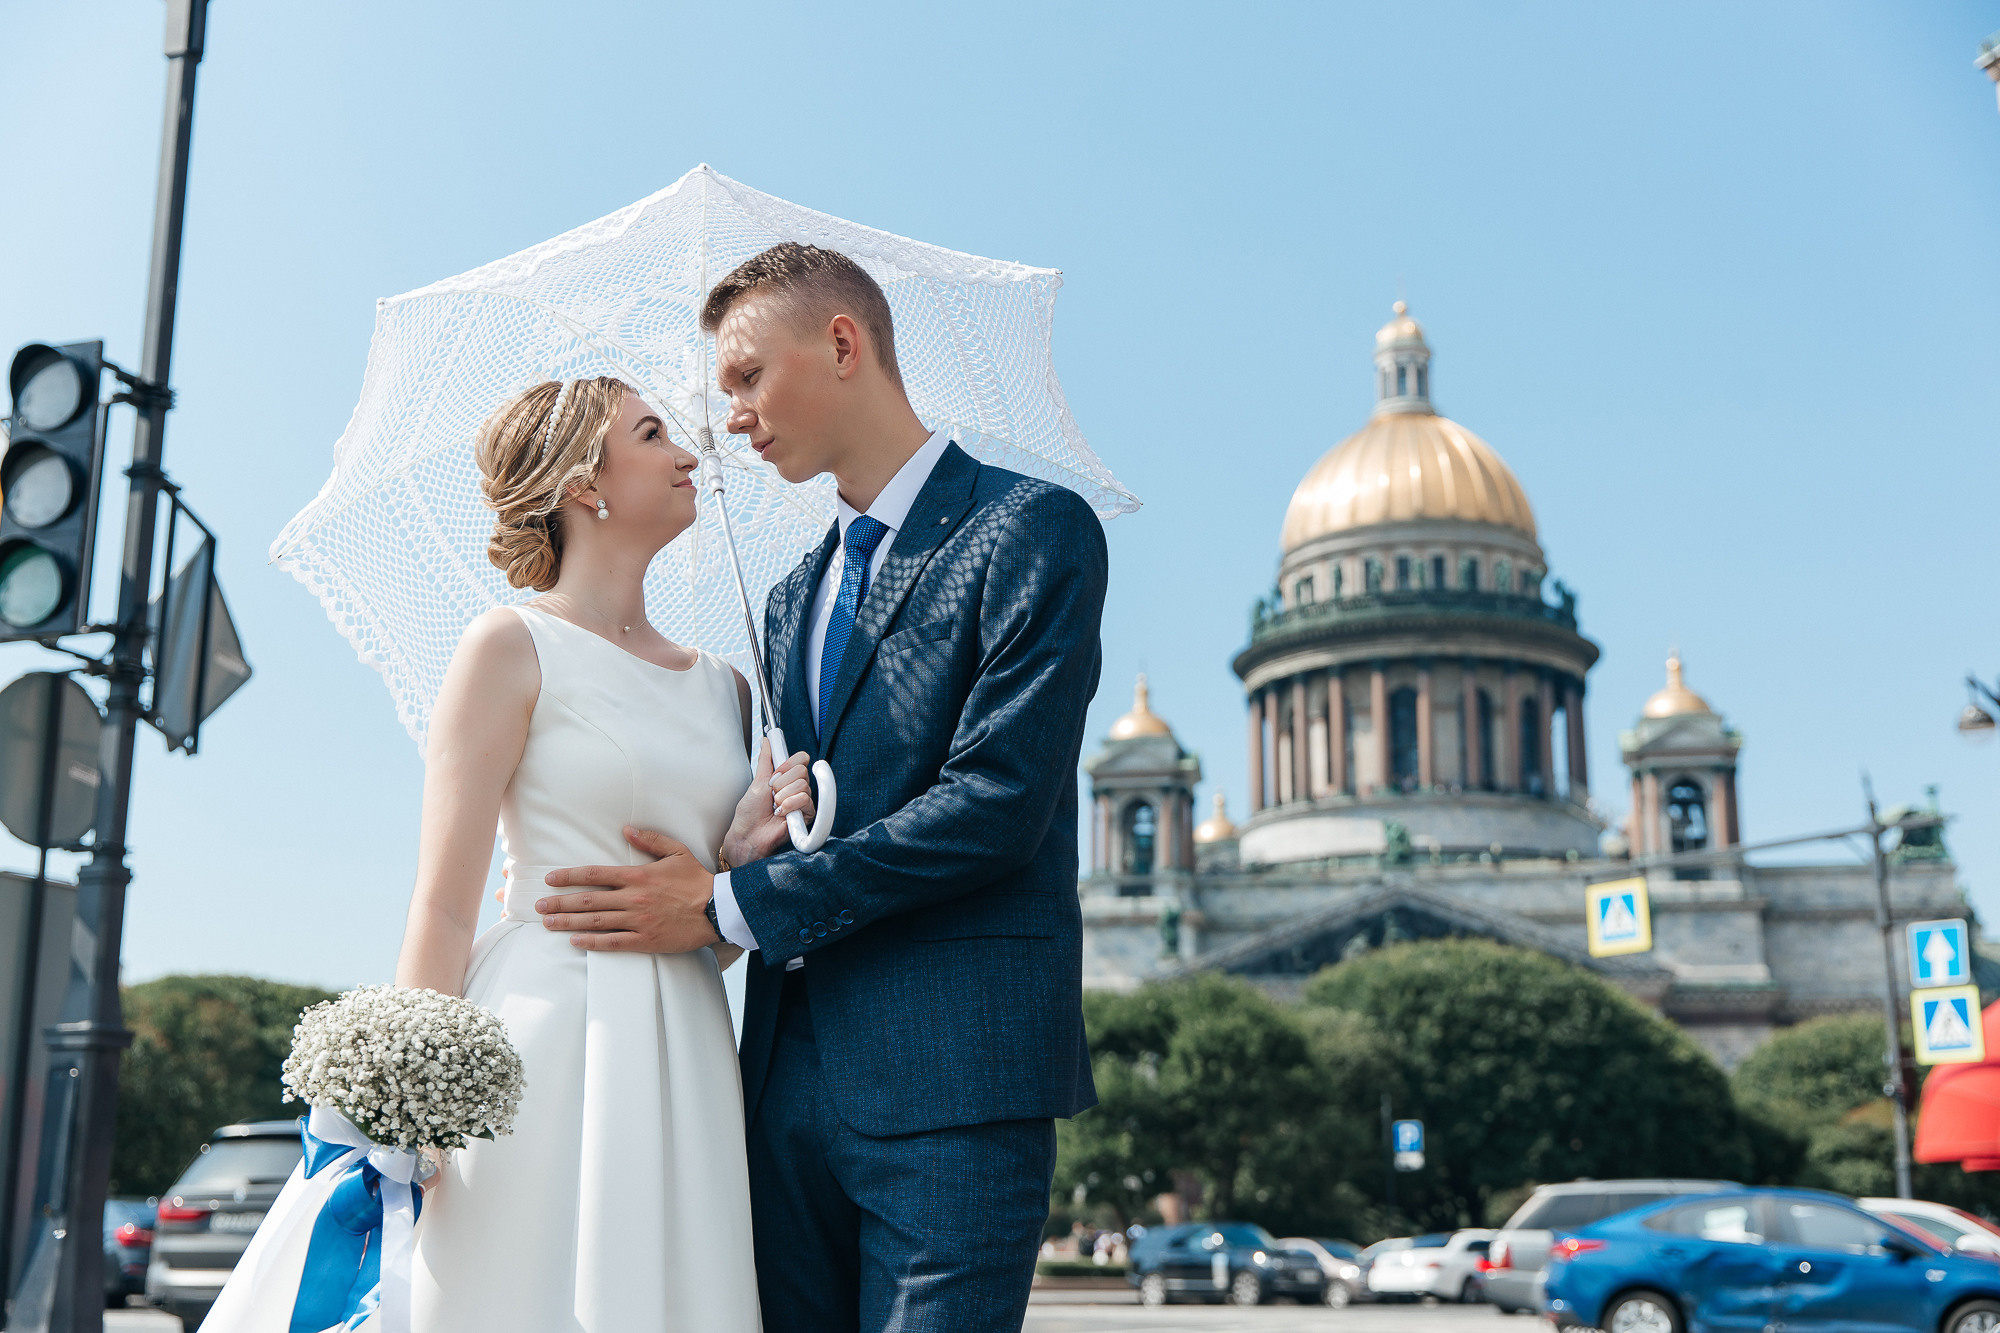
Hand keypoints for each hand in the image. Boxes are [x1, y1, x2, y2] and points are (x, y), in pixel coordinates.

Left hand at [538, 828, 718, 952]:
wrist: (718, 909)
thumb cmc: (697, 880)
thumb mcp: (677, 851)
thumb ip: (650, 840)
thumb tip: (626, 828)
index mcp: (638, 875)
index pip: (595, 874)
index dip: (570, 876)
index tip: (550, 879)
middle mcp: (633, 898)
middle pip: (589, 900)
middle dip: (560, 902)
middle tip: (538, 905)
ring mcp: (638, 920)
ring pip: (596, 921)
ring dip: (569, 922)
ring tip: (548, 923)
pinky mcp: (645, 940)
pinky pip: (613, 942)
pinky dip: (592, 942)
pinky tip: (575, 941)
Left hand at [722, 740, 814, 864]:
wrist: (748, 835)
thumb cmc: (749, 814)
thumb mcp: (757, 782)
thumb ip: (766, 760)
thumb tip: (767, 740)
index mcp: (786, 778)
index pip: (801, 759)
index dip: (788, 764)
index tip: (775, 774)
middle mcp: (796, 788)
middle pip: (802, 771)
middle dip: (781, 783)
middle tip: (772, 795)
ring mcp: (802, 801)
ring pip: (803, 785)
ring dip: (783, 796)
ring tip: (775, 807)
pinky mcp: (807, 815)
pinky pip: (805, 800)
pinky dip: (789, 806)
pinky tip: (780, 814)